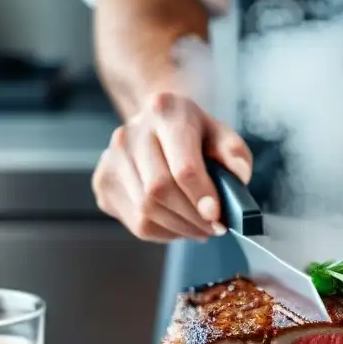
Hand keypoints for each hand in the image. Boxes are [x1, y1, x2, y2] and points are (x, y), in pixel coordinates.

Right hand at [92, 92, 252, 242]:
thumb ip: (234, 153)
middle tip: (214, 227)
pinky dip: (163, 231)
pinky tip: (178, 224)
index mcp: (164, 112)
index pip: (182, 165)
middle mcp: (130, 133)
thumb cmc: (193, 133)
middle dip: (192, 218)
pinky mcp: (104, 183)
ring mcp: (111, 158)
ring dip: (180, 228)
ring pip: (146, 211)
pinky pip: (136, 222)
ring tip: (200, 228)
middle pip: (160, 191)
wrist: (156, 124)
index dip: (201, 196)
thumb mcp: (220, 133)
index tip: (217, 215)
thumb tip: (238, 177)